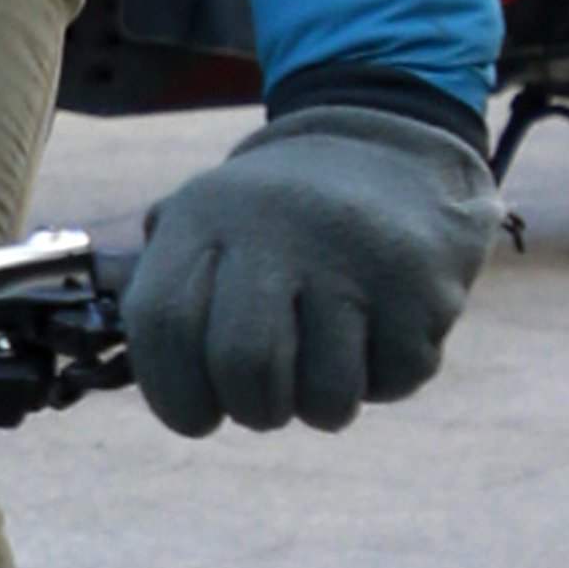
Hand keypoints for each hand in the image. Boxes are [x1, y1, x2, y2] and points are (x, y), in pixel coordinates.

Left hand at [123, 104, 494, 437]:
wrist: (392, 152)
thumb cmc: (277, 222)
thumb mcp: (206, 221)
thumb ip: (160, 289)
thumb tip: (146, 371)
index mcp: (208, 214)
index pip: (163, 324)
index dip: (173, 394)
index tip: (196, 414)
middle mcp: (279, 227)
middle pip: (245, 367)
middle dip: (253, 410)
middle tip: (265, 403)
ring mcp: (355, 254)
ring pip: (326, 395)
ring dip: (322, 405)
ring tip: (326, 362)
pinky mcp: (422, 283)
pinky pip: (392, 382)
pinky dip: (383, 379)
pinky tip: (378, 331)